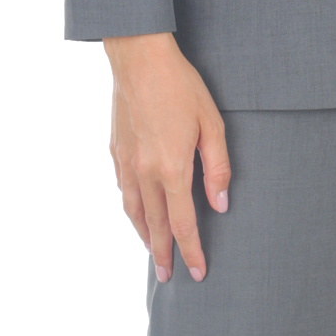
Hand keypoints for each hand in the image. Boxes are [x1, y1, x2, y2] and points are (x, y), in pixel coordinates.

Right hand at [104, 32, 230, 282]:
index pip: (183, 223)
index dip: (192, 250)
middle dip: (163, 254)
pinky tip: (136, 211)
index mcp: (171, 169)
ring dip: (144, 235)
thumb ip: (217, 167)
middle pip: (155, 225)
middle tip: (168, 277)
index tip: (199, 272)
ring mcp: (126, 162)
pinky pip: (123, 189)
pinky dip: (131, 208)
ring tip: (152, 252)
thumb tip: (219, 204)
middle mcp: (144, 172)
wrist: (139, 58)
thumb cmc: (181, 86)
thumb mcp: (212, 123)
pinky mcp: (115, 149)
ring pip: (133, 211)